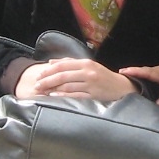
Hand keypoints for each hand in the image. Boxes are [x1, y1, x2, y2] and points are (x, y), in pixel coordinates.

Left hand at [15, 58, 134, 99]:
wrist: (122, 87)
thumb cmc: (103, 76)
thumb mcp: (88, 66)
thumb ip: (70, 63)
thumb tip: (51, 62)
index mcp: (86, 63)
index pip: (63, 65)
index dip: (49, 70)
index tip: (38, 75)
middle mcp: (88, 72)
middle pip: (62, 75)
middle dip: (47, 80)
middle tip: (36, 85)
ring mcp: (91, 84)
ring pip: (67, 85)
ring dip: (52, 89)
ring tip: (42, 91)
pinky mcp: (93, 95)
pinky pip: (75, 95)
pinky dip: (63, 95)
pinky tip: (54, 96)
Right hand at [119, 61, 158, 108]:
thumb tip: (157, 104)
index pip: (149, 73)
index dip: (136, 72)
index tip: (124, 71)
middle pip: (145, 70)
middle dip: (131, 71)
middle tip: (117, 75)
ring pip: (147, 71)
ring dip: (135, 73)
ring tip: (122, 78)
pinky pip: (150, 73)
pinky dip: (142, 75)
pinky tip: (135, 81)